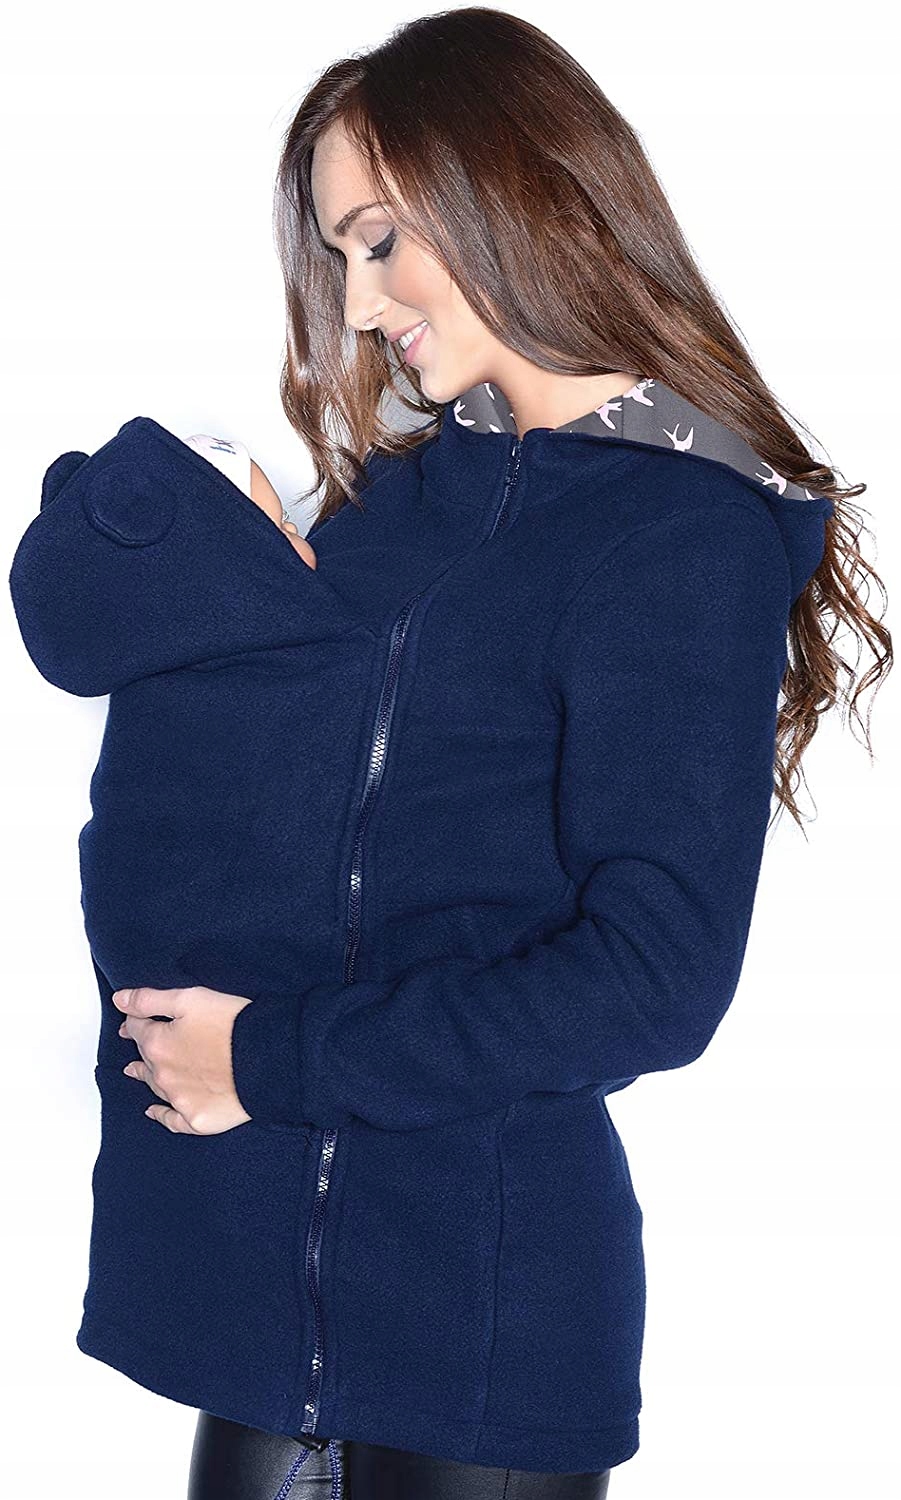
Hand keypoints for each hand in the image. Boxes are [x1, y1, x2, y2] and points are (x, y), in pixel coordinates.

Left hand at [113, 986, 253, 1134]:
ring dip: (146, 1077)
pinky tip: (154, 1111)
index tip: (132, 1019)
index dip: (134, 1021)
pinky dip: (161, 1114)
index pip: (136, 1029)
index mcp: (157, 1044)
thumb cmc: (233, 1025)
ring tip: (135, 1072)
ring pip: (155, 1087)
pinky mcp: (197, 1119)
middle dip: (141, 1049)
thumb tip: (119, 1000)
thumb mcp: (190, 999)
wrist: (267, 1060)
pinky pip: (171, 1120)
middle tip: (139, 1044)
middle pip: (144, 1059)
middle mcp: (162, 1075)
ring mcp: (178, 1100)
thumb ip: (150, 999)